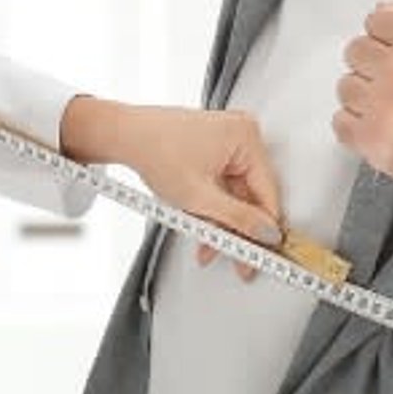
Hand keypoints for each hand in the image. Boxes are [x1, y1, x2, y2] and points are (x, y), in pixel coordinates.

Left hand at [63, 98, 283, 278]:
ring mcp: (228, 140)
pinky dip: (213, 206)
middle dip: (236, 229)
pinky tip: (203, 226)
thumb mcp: (200, 197)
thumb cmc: (154, 150)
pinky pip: (223, 184)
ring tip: (208, 246)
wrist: (124, 136)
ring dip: (221, 222)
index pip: (268, 192)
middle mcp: (242, 134)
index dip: (264, 228)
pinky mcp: (215, 148)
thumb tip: (266, 232)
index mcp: (246, 136)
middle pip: (250, 195)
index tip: (264, 254)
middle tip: (238, 259)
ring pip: (235, 194)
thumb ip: (238, 219)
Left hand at [331, 0, 392, 179]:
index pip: (376, 19)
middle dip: (372, 64)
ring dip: (363, 96)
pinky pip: (340, 121)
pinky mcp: (369, 137)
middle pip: (355, 50)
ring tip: (391, 106)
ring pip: (345, 86)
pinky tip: (381, 125)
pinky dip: (356, 126)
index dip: (386, 35)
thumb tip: (381, 7)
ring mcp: (381, 105)